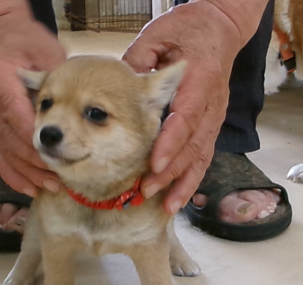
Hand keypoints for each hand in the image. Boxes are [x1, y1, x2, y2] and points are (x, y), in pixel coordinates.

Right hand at [0, 14, 65, 196]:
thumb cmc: (24, 42)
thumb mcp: (44, 50)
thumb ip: (55, 79)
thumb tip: (73, 109)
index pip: (18, 118)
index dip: (37, 141)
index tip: (59, 155)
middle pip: (12, 141)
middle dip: (37, 163)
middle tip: (59, 179)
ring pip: (5, 154)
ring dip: (28, 174)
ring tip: (51, 187)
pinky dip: (13, 174)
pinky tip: (29, 187)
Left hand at [123, 2, 242, 213]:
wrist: (219, 28)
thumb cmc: (187, 30)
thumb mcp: (158, 37)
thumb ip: (137, 64)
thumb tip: (115, 93)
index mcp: (198, 79)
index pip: (184, 117)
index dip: (170, 143)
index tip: (153, 164)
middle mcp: (210, 103)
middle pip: (192, 144)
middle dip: (171, 170)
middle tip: (148, 190)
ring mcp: (213, 116)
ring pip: (201, 155)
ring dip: (183, 182)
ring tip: (166, 206)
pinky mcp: (210, 125)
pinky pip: (203, 156)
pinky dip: (192, 179)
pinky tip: (179, 197)